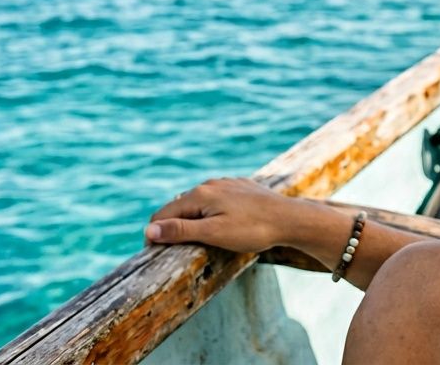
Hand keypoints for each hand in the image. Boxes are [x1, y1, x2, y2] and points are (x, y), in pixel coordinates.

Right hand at [144, 176, 293, 252]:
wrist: (290, 218)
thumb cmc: (253, 229)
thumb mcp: (213, 233)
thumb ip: (181, 231)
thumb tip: (149, 230)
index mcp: (200, 194)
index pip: (163, 214)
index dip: (154, 235)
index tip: (154, 254)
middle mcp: (210, 184)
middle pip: (179, 207)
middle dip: (172, 227)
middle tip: (174, 252)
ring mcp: (227, 184)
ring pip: (198, 203)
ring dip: (191, 220)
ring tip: (196, 241)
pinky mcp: (240, 188)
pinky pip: (216, 200)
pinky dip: (209, 214)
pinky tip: (219, 225)